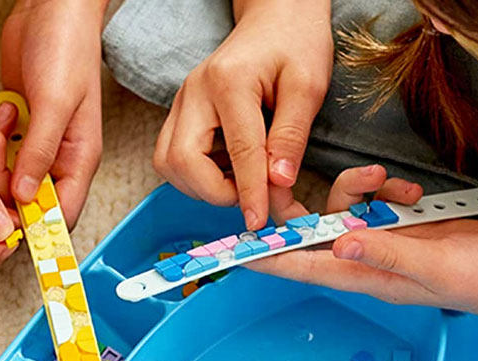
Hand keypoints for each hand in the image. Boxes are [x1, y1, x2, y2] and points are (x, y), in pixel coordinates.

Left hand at [0, 0, 104, 227]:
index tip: (4, 224)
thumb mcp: (55, 102)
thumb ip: (41, 151)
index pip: (62, 214)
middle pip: (29, 203)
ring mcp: (38, 144)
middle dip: (3, 191)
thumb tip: (26, 197)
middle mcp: (60, 158)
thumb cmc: (67, 47)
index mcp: (80, 158)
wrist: (51, 8)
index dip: (35, 226)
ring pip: (9, 181)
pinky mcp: (19, 129)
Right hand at [153, 0, 332, 229]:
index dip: (249, 193)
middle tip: (250, 196)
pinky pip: (173, 156)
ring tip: (240, 180)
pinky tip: (228, 168)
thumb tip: (279, 184)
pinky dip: (197, 174)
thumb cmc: (295, 43)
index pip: (238, 151)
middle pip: (180, 161)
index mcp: (228, 82)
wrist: (274, 17)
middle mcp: (194, 93)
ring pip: (168, 163)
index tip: (260, 222)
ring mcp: (182, 102)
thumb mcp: (309, 84)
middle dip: (213, 191)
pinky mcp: (181, 112)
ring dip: (201, 185)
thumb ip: (291, 136)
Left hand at [249, 164, 477, 329]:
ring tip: (388, 183)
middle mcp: (365, 261)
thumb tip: (337, 245)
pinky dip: (386, 191)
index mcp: (364, 277)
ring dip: (360, 189)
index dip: (264, 259)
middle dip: (305, 204)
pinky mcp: (403, 227)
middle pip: (312, 233)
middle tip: (304, 178)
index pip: (300, 268)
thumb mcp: (433, 264)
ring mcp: (384, 244)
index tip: (231, 250)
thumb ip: (385, 252)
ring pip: (345, 210)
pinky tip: (411, 193)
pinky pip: (376, 203)